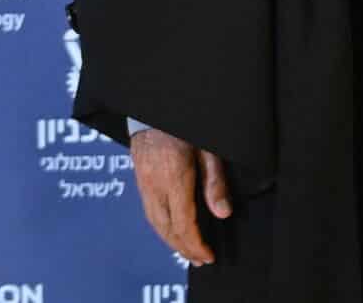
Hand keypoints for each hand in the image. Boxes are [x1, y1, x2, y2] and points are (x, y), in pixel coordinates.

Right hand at [131, 128, 230, 264]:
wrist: (155, 102)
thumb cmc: (187, 122)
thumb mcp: (209, 148)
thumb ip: (215, 182)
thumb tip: (223, 213)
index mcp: (174, 177)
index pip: (183, 223)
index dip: (196, 244)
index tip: (209, 256)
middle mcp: (154, 184)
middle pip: (166, 228)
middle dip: (184, 248)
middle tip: (200, 259)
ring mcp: (143, 181)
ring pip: (154, 221)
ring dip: (171, 240)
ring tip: (187, 250)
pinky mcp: (139, 176)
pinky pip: (149, 210)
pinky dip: (161, 226)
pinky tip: (171, 229)